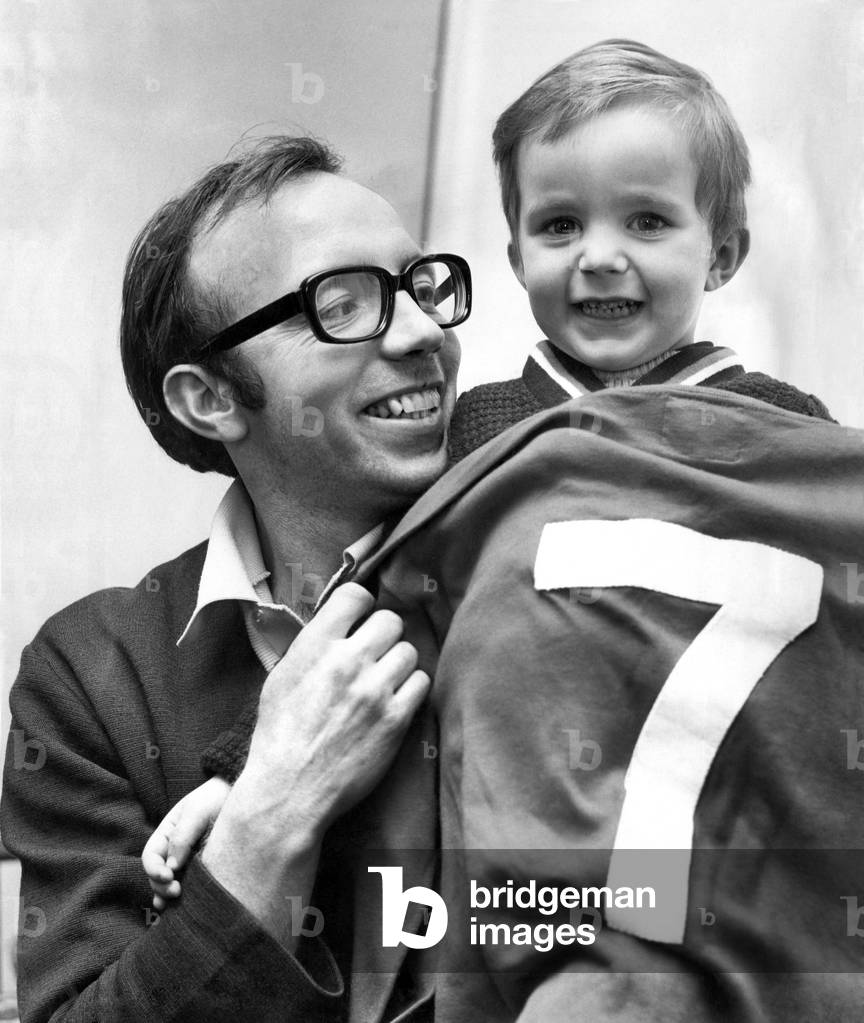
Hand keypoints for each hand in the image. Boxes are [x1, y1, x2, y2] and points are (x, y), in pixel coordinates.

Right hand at [141, 776, 231, 909]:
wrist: (240, 795)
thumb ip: (182, 835)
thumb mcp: (197, 810)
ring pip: (170, 884)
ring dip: (167, 896)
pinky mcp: (203, 868)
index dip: (154, 869)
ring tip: (172, 908)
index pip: (151, 856)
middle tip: (176, 891)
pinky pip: (188, 884)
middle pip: (157, 875)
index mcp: (166, 833)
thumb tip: (172, 867)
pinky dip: (180, 898)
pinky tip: (176, 910)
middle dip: (161, 886)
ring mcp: (187, 860)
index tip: (168, 875)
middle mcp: (173, 849)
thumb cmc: (215, 797)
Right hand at [200, 582, 429, 944]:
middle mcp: (347, 661)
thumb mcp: (281, 677)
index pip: (356, 595)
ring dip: (398, 663)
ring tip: (383, 681)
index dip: (361, 605)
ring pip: (408, 651)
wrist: (289, 791)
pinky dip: (410, 688)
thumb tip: (339, 623)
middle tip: (374, 653)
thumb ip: (312, 646)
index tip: (360, 619)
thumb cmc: (279, 735)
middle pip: (390, 620)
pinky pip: (421, 682)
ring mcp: (375, 690)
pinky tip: (394, 700)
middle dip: (383, 634)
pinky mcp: (396, 718)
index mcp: (315, 647)